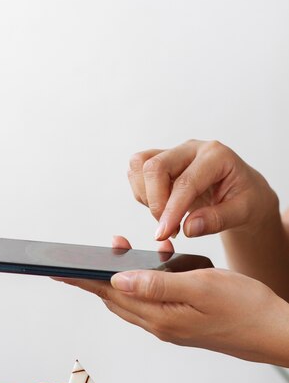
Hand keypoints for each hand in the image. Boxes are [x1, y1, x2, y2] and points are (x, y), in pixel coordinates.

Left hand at [58, 236, 288, 365]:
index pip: (109, 295)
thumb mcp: (201, 286)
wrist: (273, 331)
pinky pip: (151, 301)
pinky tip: (159, 264)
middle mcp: (159, 325)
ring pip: (132, 299)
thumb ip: (156, 284)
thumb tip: (117, 280)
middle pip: (115, 298)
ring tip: (121, 251)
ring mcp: (169, 326)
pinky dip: (145, 281)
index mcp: (160, 317)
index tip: (57, 270)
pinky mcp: (180, 323)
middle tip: (87, 253)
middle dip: (97, 275)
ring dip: (122, 276)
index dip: (82, 280)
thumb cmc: (244, 307)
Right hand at [128, 139, 277, 240]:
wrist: (243, 193)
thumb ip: (217, 220)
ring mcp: (174, 153)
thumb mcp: (243, 213)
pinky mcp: (161, 162)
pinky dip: (143, 195)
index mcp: (216, 156)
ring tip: (167, 216)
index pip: (185, 182)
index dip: (171, 210)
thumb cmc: (246, 199)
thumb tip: (188, 228)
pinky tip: (163, 208)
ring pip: (140, 165)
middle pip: (155, 166)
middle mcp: (191, 149)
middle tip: (168, 229)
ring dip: (146, 196)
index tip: (164, 233)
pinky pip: (137, 173)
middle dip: (155, 202)